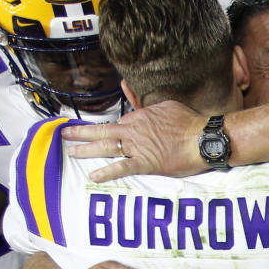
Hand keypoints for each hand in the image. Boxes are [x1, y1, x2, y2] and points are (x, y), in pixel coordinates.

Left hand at [62, 99, 205, 181]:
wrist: (202, 138)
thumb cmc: (189, 123)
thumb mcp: (168, 105)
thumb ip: (148, 103)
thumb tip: (132, 92)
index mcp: (140, 116)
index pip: (120, 122)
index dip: (114, 129)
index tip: (105, 134)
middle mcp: (134, 130)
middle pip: (102, 130)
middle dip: (81, 132)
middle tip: (65, 134)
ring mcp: (138, 146)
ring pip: (106, 146)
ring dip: (87, 150)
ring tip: (71, 152)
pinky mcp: (145, 162)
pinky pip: (122, 167)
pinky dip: (107, 172)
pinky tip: (93, 176)